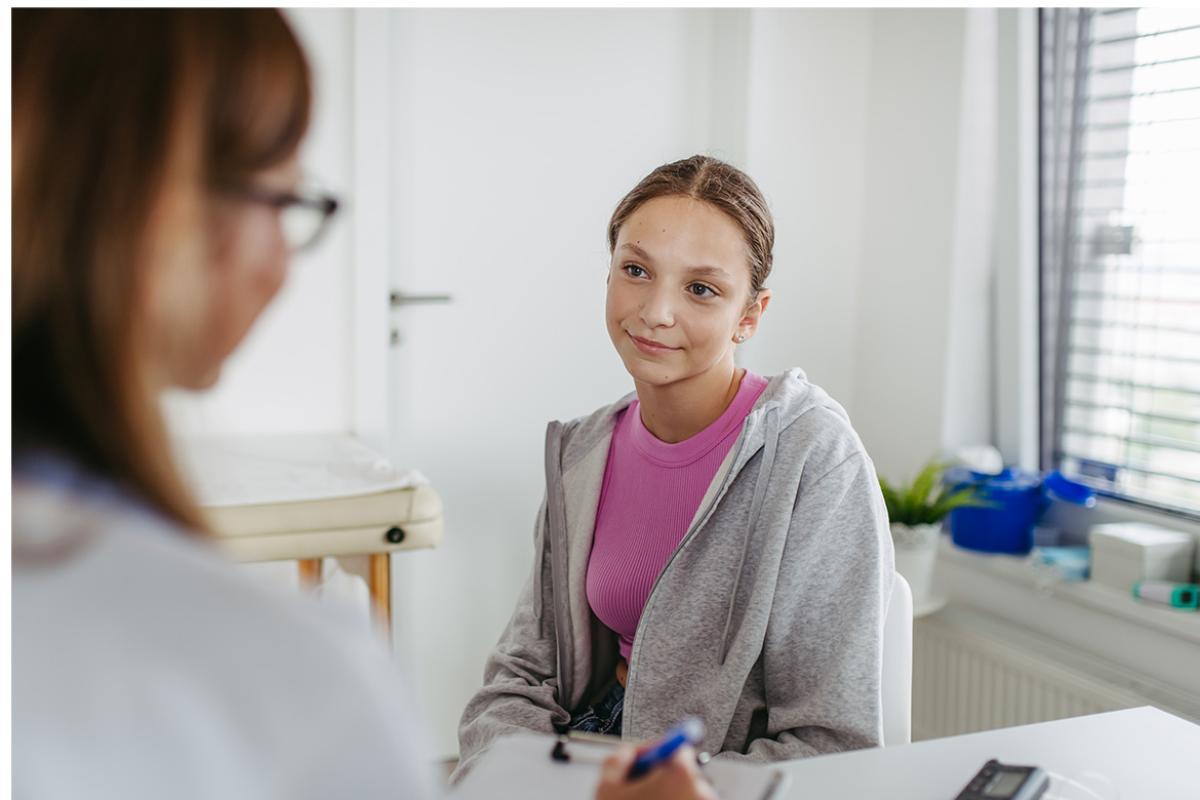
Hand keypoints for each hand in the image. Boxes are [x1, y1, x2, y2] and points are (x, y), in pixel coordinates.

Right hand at [594, 744, 717, 799]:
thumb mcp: (606, 789)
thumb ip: (617, 761)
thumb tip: (626, 754)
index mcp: (679, 774)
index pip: (677, 746)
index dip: (657, 752)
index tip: (646, 760)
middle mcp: (700, 792)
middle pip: (684, 773)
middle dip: (662, 779)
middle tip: (640, 792)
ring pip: (687, 796)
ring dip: (670, 799)